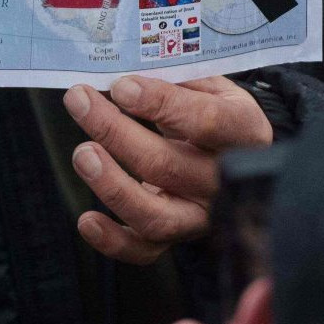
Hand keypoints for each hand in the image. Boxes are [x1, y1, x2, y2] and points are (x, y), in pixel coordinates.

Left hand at [65, 75, 273, 264]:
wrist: (232, 150)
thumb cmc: (212, 106)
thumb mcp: (209, 82)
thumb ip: (176, 76)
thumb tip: (125, 73)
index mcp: (243, 130)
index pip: (206, 121)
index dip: (161, 104)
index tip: (121, 87)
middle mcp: (224, 178)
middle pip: (168, 165)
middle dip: (115, 131)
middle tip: (80, 101)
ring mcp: (201, 214)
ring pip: (155, 216)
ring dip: (111, 185)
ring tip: (82, 153)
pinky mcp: (177, 236)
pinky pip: (145, 251)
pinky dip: (113, 241)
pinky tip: (87, 219)